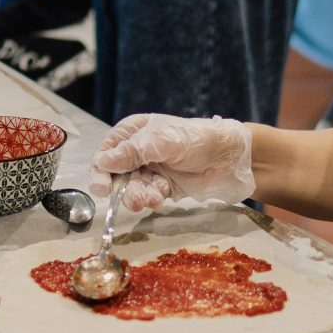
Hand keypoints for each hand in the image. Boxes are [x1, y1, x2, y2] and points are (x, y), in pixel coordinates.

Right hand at [88, 114, 254, 212]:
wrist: (231, 158)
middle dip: (124, 188)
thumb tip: (102, 161)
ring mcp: (151, 169)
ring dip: (138, 196)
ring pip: (132, 188)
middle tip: (133, 200)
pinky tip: (162, 196)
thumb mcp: (163, 142)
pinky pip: (147, 195)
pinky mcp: (163, 186)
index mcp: (134, 132)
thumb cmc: (197, 139)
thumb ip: (133, 152)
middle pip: (116, 174)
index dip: (101, 170)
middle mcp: (138, 150)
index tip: (103, 188)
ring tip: (154, 198)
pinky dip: (152, 198)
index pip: (106, 151)